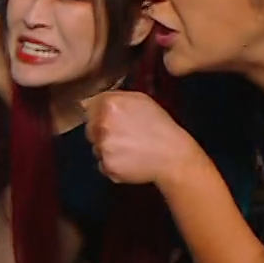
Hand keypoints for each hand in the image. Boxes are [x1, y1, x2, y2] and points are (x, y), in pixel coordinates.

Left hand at [81, 91, 199, 186]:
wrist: (173, 155)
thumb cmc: (160, 126)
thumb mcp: (142, 100)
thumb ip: (116, 97)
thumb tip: (93, 101)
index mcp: (110, 105)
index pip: (90, 107)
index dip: (101, 114)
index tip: (113, 121)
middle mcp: (103, 124)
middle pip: (90, 128)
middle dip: (102, 131)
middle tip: (123, 136)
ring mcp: (103, 146)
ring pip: (96, 147)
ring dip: (107, 149)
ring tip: (129, 149)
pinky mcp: (107, 165)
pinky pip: (102, 164)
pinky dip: (112, 164)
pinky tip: (129, 160)